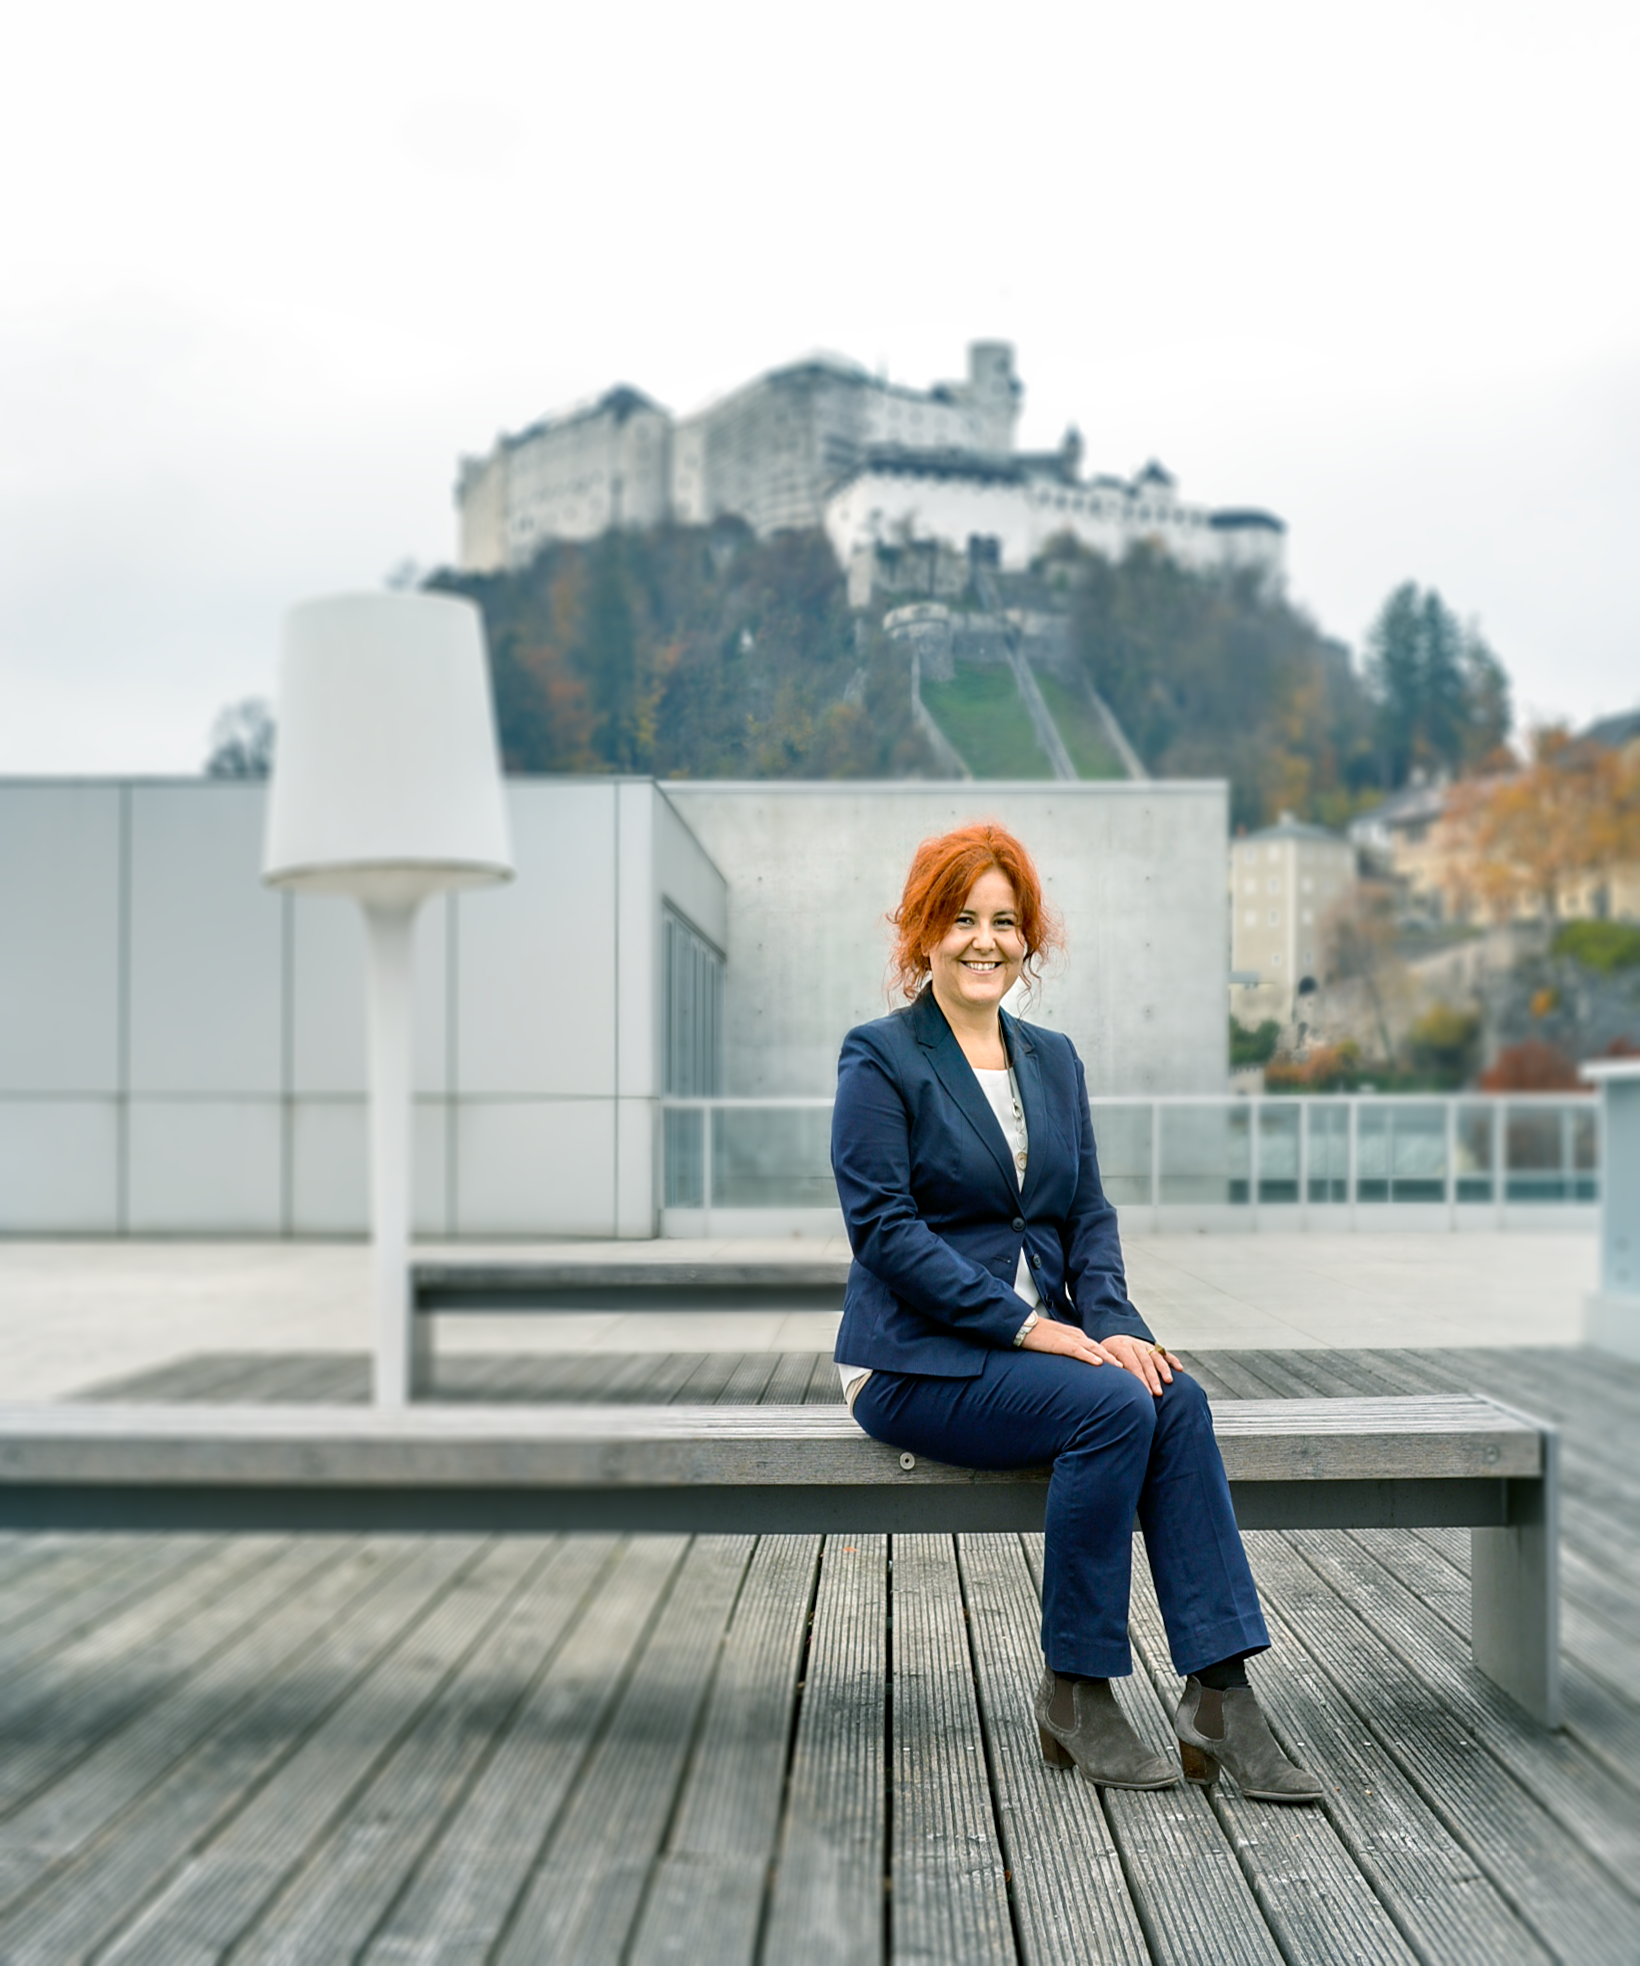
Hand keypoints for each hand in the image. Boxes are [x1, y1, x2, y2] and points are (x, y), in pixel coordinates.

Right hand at [1020, 1317, 1180, 1394]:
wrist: (1023, 1326)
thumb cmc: (1038, 1337)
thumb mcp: (1058, 1345)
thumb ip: (1070, 1353)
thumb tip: (1080, 1366)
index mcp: (1077, 1337)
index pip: (1100, 1349)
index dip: (1113, 1359)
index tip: (1126, 1370)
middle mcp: (1078, 1337)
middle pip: (1102, 1349)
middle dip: (1117, 1361)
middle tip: (1129, 1372)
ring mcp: (1069, 1339)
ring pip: (1094, 1350)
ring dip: (1109, 1360)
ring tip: (1122, 1369)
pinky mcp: (1060, 1343)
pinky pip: (1077, 1350)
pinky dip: (1089, 1356)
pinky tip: (1098, 1363)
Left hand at [1099, 1332, 1181, 1395]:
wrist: (1109, 1343)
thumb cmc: (1105, 1357)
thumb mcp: (1103, 1359)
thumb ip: (1110, 1365)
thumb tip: (1117, 1373)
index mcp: (1121, 1346)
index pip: (1133, 1364)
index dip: (1140, 1379)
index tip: (1146, 1393)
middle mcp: (1134, 1343)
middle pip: (1146, 1362)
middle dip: (1153, 1378)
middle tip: (1158, 1393)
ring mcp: (1143, 1344)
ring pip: (1156, 1357)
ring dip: (1164, 1369)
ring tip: (1169, 1382)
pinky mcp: (1151, 1346)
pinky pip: (1163, 1353)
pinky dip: (1172, 1360)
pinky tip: (1180, 1368)